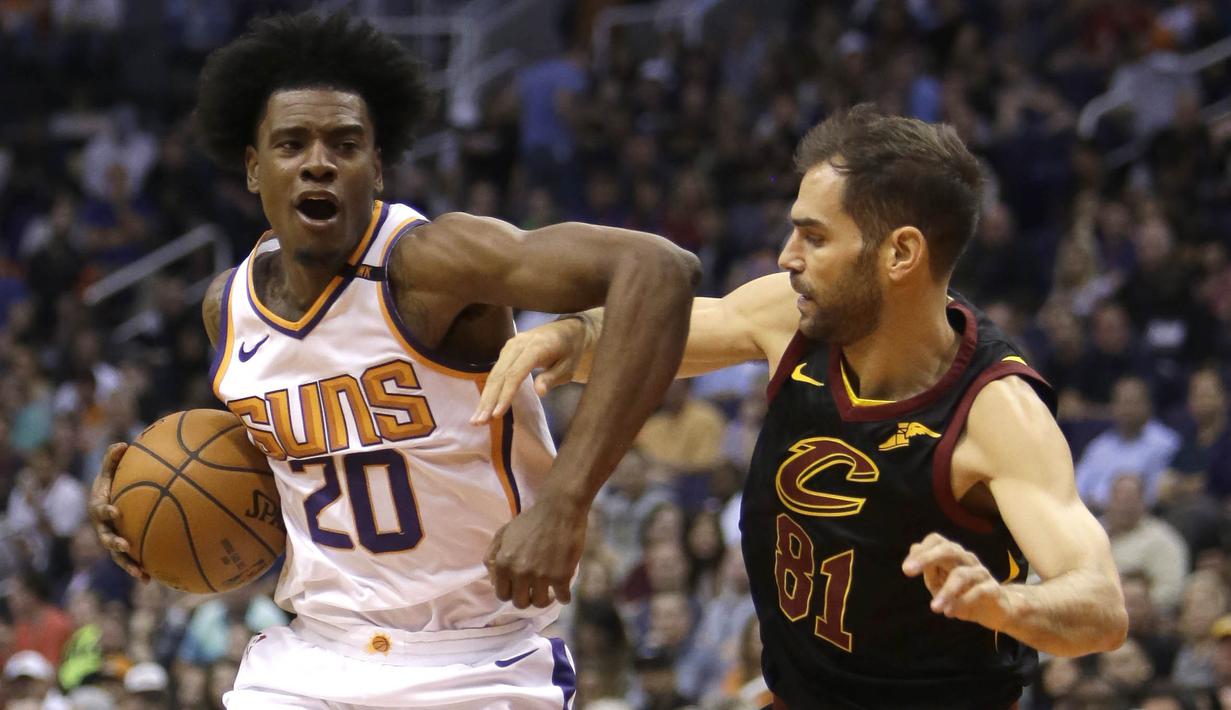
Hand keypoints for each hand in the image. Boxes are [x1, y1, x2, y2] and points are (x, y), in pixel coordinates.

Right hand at [88, 443, 148, 582]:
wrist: (107, 503)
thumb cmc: (110, 485)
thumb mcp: (109, 472)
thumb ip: (113, 459)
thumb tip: (123, 443)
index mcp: (99, 508)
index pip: (100, 510)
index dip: (106, 511)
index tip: (115, 511)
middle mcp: (103, 527)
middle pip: (106, 537)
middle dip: (114, 543)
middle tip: (124, 545)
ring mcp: (112, 540)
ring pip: (118, 556)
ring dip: (128, 564)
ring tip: (140, 573)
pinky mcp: (123, 550)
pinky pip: (131, 560)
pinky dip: (140, 569)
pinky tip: (152, 579)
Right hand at [470, 318, 589, 424]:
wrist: (568, 329)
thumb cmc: (571, 351)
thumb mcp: (569, 366)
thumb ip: (552, 378)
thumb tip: (540, 391)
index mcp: (535, 347)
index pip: (515, 374)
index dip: (505, 394)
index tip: (497, 414)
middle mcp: (518, 344)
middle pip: (499, 375)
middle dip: (488, 400)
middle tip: (478, 422)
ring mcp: (510, 346)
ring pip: (494, 374)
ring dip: (485, 397)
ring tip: (476, 419)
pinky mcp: (507, 351)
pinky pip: (496, 371)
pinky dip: (489, 390)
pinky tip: (484, 405)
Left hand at [484, 494, 585, 608]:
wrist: (559, 510)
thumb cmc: (531, 520)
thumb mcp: (503, 533)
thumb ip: (493, 556)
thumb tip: (493, 581)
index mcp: (504, 564)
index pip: (502, 595)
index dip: (511, 593)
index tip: (520, 589)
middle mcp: (520, 573)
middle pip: (520, 603)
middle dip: (527, 598)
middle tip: (535, 591)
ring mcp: (541, 576)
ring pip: (539, 603)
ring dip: (545, 600)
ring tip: (549, 592)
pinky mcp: (561, 576)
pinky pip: (563, 599)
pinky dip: (564, 597)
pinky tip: (563, 591)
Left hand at [902, 532, 1010, 630]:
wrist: (995, 611)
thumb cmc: (961, 594)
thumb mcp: (939, 584)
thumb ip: (928, 569)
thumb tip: (914, 547)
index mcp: (952, 554)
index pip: (936, 540)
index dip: (921, 551)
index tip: (906, 569)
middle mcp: (967, 559)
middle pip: (948, 550)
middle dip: (926, 558)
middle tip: (907, 571)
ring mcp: (981, 572)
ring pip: (961, 575)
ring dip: (946, 591)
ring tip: (934, 607)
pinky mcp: (993, 589)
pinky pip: (978, 592)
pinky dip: (962, 602)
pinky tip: (949, 612)